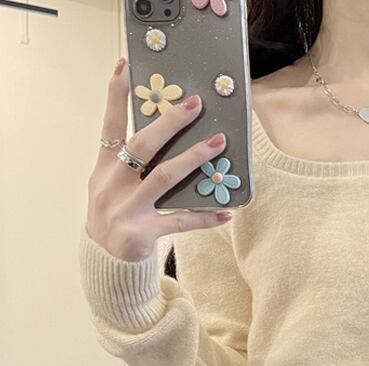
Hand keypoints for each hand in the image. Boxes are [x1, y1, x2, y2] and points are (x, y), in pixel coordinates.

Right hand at [85, 57, 232, 262]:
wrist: (105, 260)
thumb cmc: (117, 216)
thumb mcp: (114, 186)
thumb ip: (134, 165)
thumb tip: (170, 140)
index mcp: (106, 168)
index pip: (110, 125)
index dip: (116, 96)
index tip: (125, 66)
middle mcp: (113, 184)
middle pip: (142, 144)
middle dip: (169, 122)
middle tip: (195, 104)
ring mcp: (127, 208)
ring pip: (164, 177)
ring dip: (193, 159)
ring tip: (218, 144)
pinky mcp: (142, 232)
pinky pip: (179, 221)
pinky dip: (203, 217)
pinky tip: (225, 213)